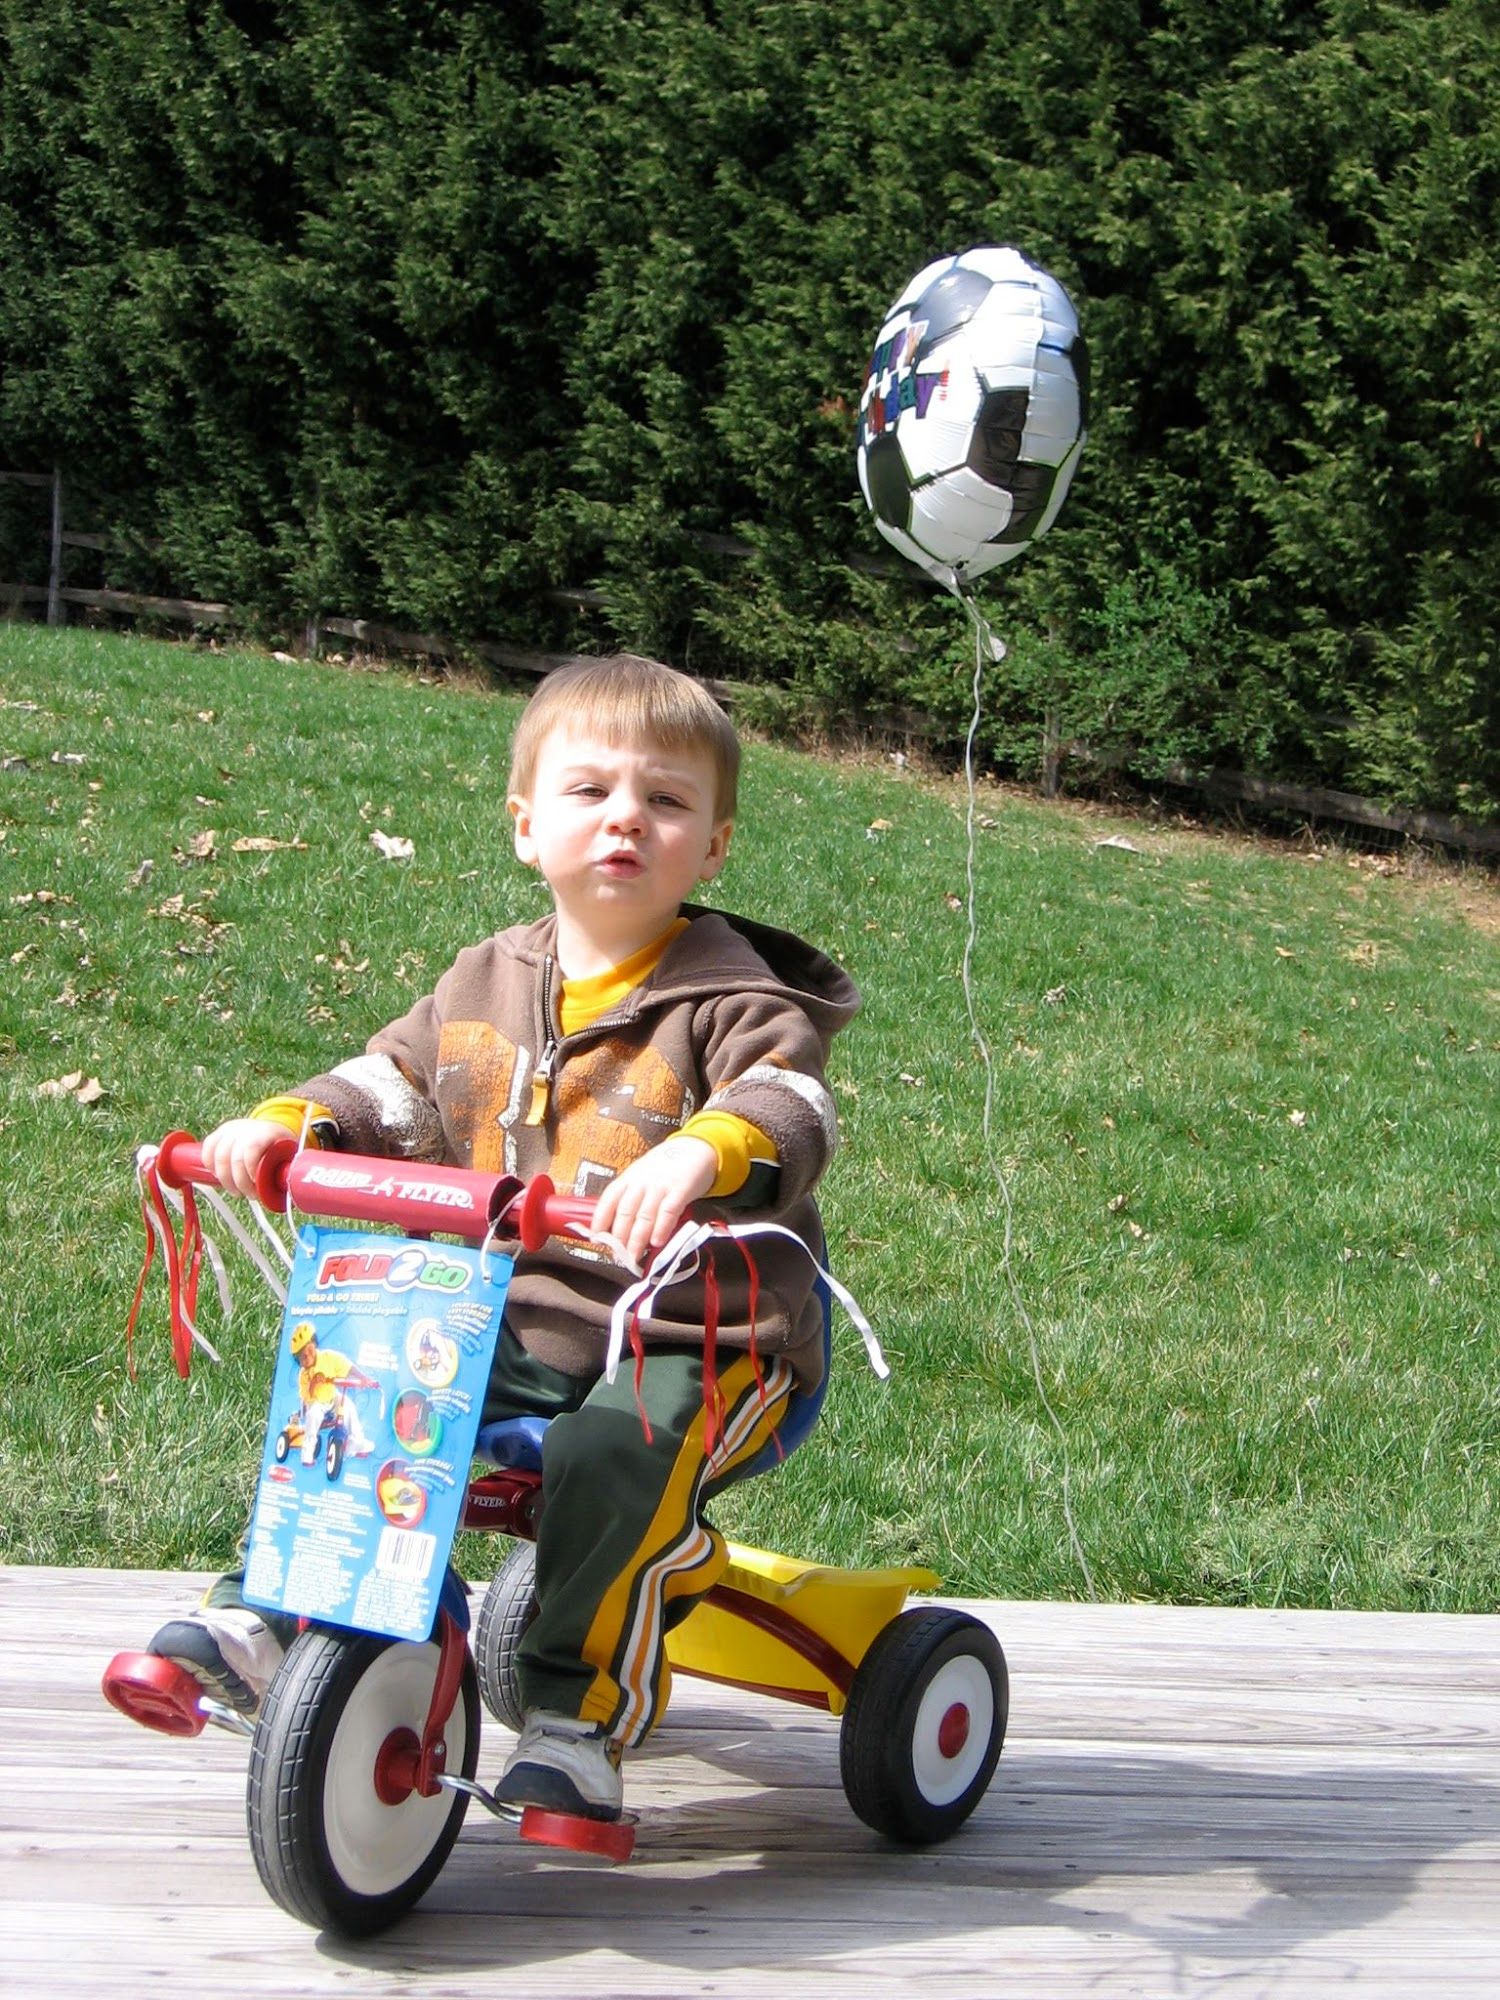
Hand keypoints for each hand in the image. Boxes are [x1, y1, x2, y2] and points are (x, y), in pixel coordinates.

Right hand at [200, 1116, 292, 1202]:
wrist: (269, 1130)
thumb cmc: (280, 1148)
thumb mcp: (289, 1155)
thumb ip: (288, 1169)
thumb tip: (293, 1189)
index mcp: (266, 1132)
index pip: (252, 1149)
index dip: (251, 1170)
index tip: (257, 1187)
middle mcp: (246, 1128)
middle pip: (233, 1157)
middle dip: (239, 1182)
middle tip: (249, 1195)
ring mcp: (230, 1129)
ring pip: (218, 1156)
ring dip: (225, 1179)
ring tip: (235, 1191)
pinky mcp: (218, 1133)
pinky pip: (208, 1149)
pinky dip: (210, 1165)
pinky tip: (219, 1177)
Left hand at [590, 1135, 717, 1272]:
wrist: (695, 1148)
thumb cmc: (666, 1167)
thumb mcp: (642, 1177)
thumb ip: (631, 1199)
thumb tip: (617, 1228)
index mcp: (629, 1178)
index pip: (608, 1200)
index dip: (600, 1220)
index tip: (596, 1239)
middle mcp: (642, 1182)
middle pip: (625, 1212)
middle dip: (619, 1238)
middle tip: (618, 1256)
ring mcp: (661, 1185)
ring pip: (644, 1215)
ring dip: (637, 1239)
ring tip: (633, 1256)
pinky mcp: (681, 1190)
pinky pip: (668, 1211)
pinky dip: (661, 1228)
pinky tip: (657, 1242)